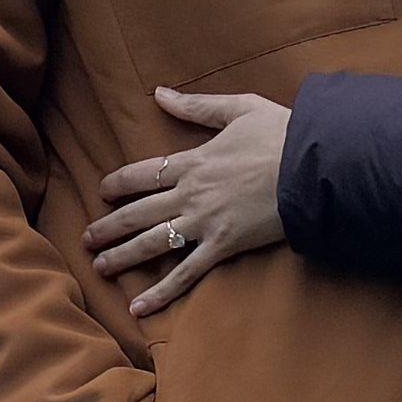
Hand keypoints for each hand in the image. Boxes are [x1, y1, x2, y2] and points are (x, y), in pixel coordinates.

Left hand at [89, 87, 293, 311]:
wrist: (314, 166)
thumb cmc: (283, 135)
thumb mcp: (239, 108)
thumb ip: (197, 106)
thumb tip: (160, 93)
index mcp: (193, 161)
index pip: (142, 174)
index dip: (118, 184)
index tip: (102, 192)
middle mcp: (190, 194)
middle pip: (138, 213)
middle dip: (109, 227)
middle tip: (87, 239)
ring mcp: (204, 222)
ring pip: (152, 243)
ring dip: (123, 257)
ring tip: (99, 268)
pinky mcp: (224, 246)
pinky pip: (186, 273)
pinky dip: (161, 292)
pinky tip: (138, 307)